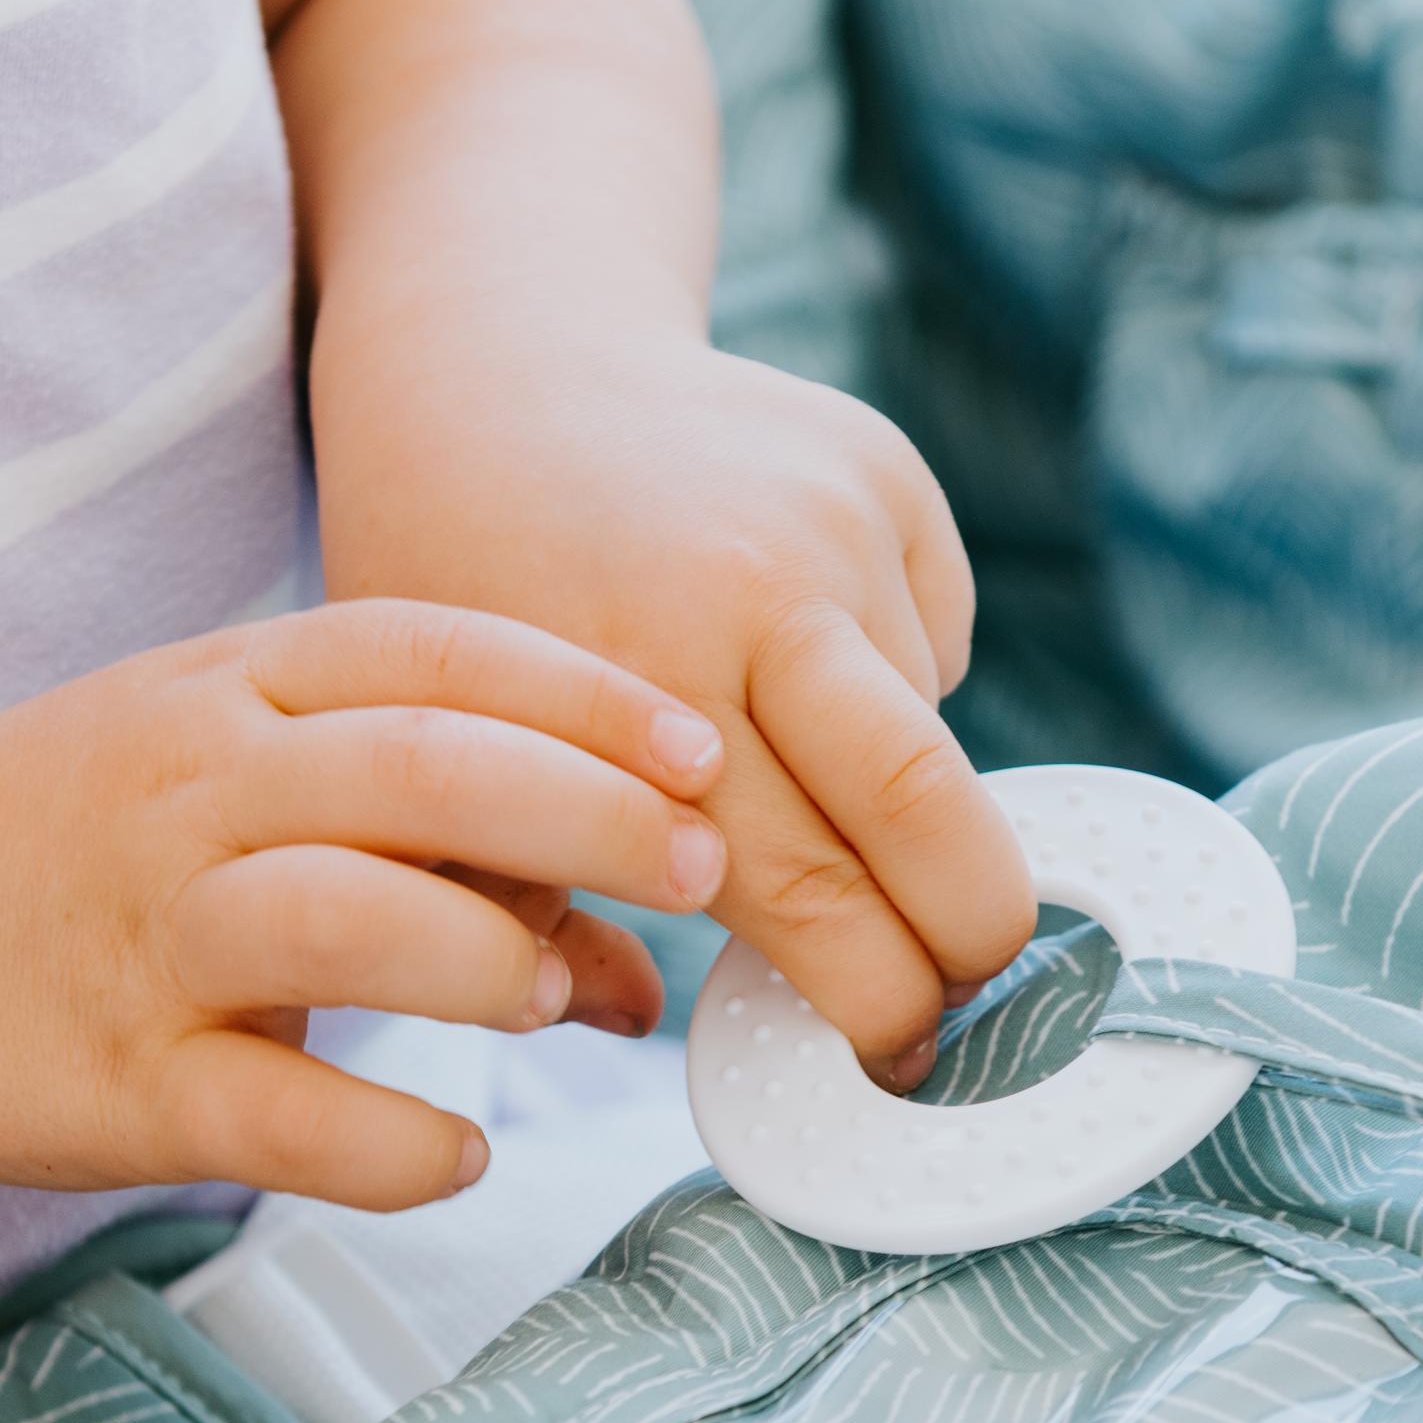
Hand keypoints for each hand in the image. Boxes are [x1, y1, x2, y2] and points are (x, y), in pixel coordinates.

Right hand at [0, 597, 731, 1208]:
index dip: (585, 692)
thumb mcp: (231, 786)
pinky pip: (279, 1115)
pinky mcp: (111, 1084)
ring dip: (489, 958)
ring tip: (561, 1000)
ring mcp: (142, 936)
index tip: (702, 748)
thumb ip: (433, 848)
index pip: (432, 649)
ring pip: (345, 916)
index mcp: (221, 689)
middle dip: (592, 811)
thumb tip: (636, 962)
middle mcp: (184, 790)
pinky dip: (394, 1139)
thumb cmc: (63, 855)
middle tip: (703, 869)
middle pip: (419, 769)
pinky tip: (460, 1149)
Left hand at [312, 319, 1035, 1085]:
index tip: (896, 1064)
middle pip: (933, 804)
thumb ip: (526, 900)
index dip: (877, 999)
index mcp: (637, 680)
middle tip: (976, 994)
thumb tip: (641, 1022)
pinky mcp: (885, 471)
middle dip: (977, 931)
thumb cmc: (450, 579)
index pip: (811, 888)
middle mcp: (759, 588)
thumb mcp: (445, 746)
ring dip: (906, 807)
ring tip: (820, 805)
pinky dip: (888, 691)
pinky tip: (797, 672)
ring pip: (932, 727)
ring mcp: (838, 515)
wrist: (496, 358)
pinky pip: (930, 637)